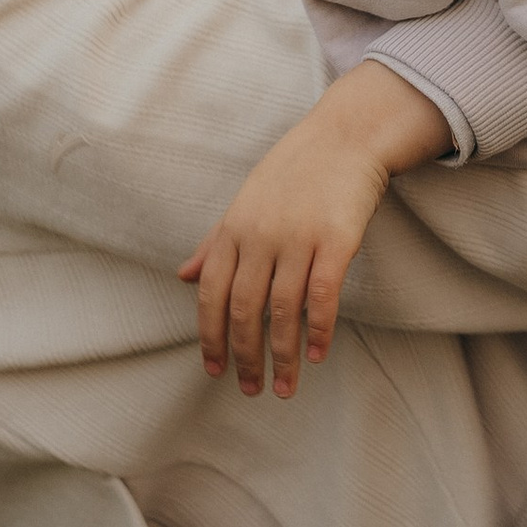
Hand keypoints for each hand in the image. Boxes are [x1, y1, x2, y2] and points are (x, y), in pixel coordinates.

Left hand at [179, 61, 448, 397]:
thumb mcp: (243, 203)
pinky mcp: (336, 240)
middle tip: (251, 389)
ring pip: (282, 311)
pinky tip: (317, 355)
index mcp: (233, 229)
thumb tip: (182, 277)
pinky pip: (323, 296)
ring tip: (285, 387)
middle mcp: (260, 236)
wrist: (344, 136)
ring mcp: (298, 238)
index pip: (211, 294)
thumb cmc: (292, 173)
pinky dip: (318, 330)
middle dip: (245, 357)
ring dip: (282, 356)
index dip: (210, 337)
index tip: (215, 371)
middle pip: (243, 310)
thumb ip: (213, 243)